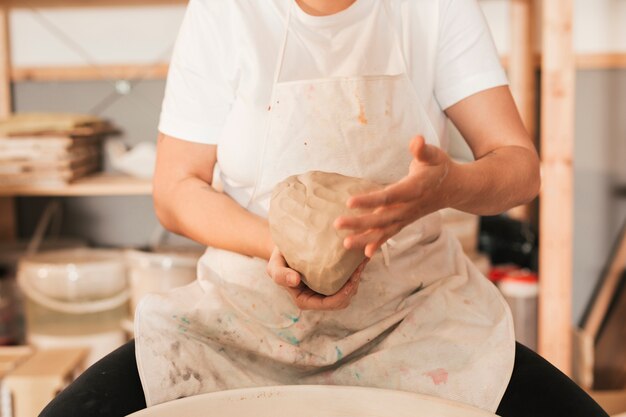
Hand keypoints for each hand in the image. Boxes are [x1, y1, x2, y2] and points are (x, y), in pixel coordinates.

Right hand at [266, 247, 368, 310]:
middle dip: (354, 286)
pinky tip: (360, 256)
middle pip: (343, 300)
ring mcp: (327, 289)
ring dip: (358, 277)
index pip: (329, 304)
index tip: (352, 279)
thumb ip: (280, 275)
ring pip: (349, 291)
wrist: (284, 248)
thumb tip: (295, 281)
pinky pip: (349, 279)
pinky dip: (356, 270)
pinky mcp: (333, 279)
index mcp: (306, 301)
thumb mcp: (274, 266)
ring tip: (362, 259)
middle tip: (360, 266)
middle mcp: (318, 298)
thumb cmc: (278, 259)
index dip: (343, 295)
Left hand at [334, 135, 452, 256]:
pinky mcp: (404, 221)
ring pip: (384, 230)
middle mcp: (409, 207)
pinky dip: (378, 243)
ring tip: (345, 243)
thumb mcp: (434, 155)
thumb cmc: (440, 168)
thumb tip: (416, 140)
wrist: (454, 188)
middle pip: (382, 218)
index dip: (369, 200)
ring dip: (364, 238)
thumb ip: (423, 150)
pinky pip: (390, 235)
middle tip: (338, 223)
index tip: (349, 202)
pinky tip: (365, 254)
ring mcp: (406, 217)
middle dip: (360, 223)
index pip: (389, 197)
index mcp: (414, 189)